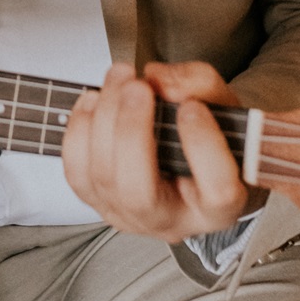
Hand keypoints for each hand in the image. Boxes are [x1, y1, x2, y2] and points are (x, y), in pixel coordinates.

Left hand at [61, 60, 254, 240]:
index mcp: (217, 209)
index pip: (218, 190)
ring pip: (102, 179)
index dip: (202, 144)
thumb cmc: (211, 137)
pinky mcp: (97, 200)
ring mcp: (128, 216)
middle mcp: (171, 222)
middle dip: (131, 130)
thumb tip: (157, 79)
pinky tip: (95, 98)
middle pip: (139, 193)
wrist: (187, 159)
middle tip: (139, 86)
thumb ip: (200, 85)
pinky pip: (76, 171)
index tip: (192, 107)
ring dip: (103, 119)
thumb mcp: (223, 106)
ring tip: (119, 78)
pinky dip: (80, 129)